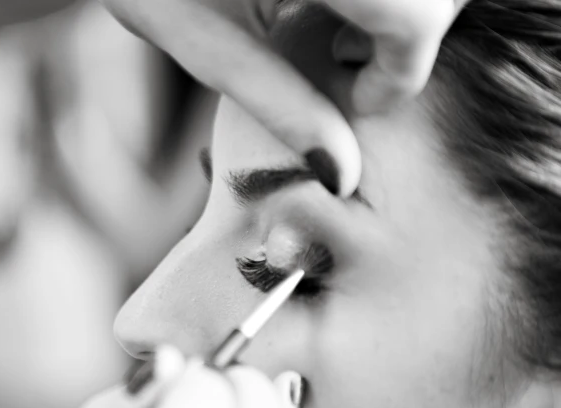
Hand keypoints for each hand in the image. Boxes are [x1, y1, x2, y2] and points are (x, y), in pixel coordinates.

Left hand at [97, 0, 469, 197]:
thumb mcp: (208, 45)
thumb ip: (280, 105)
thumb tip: (342, 175)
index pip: (414, 19)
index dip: (400, 75)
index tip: (361, 105)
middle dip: (411, 37)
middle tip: (349, 61)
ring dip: (407, 9)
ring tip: (340, 30)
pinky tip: (333, 0)